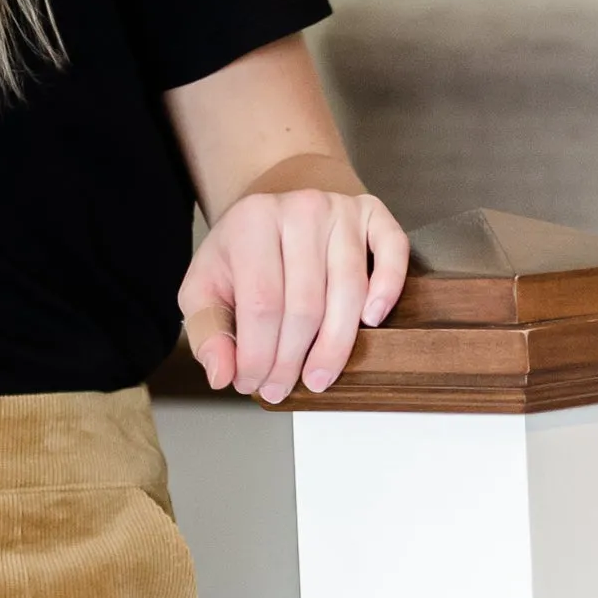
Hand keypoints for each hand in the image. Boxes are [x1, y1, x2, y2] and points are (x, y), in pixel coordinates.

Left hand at [178, 182, 407, 400]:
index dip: (258, 355)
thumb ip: (206, 331)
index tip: (251, 383)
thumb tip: (221, 374)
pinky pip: (392, 252)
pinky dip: (387, 288)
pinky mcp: (372, 215)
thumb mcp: (204, 287)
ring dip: (335, 346)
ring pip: (348, 290)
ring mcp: (341, 211)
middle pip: (306, 304)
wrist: (272, 216)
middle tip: (281, 388)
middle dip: (292, 359)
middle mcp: (300, 210)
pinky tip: (370, 321)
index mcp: (252, 222)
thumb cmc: (240, 256)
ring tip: (317, 377)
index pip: (261, 303)